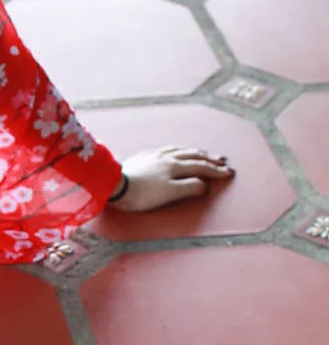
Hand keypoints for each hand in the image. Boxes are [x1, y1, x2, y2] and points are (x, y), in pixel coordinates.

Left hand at [110, 146, 234, 212]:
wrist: (114, 186)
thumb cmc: (141, 194)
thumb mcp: (170, 194)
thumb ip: (189, 188)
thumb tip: (204, 185)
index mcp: (175, 166)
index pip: (201, 166)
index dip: (216, 170)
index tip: (228, 173)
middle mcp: (165, 157)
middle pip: (192, 155)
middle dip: (209, 158)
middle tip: (222, 160)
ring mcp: (152, 156)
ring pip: (178, 150)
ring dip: (193, 152)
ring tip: (201, 153)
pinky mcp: (141, 158)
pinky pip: (164, 150)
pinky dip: (175, 150)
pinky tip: (172, 152)